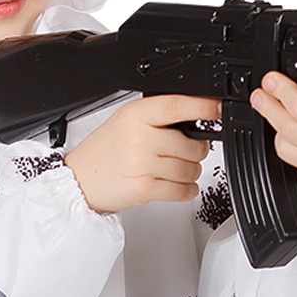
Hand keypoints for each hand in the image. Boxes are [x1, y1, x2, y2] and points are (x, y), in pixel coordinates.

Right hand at [62, 93, 221, 215]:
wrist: (79, 182)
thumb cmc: (103, 154)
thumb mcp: (124, 122)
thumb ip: (155, 118)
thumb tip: (195, 119)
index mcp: (135, 115)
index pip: (176, 106)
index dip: (202, 108)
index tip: (217, 109)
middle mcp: (139, 138)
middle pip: (190, 145)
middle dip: (197, 152)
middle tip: (188, 153)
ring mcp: (142, 165)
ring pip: (189, 169)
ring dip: (191, 173)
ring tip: (178, 171)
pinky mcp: (144, 189)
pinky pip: (181, 190)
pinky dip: (187, 190)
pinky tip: (181, 185)